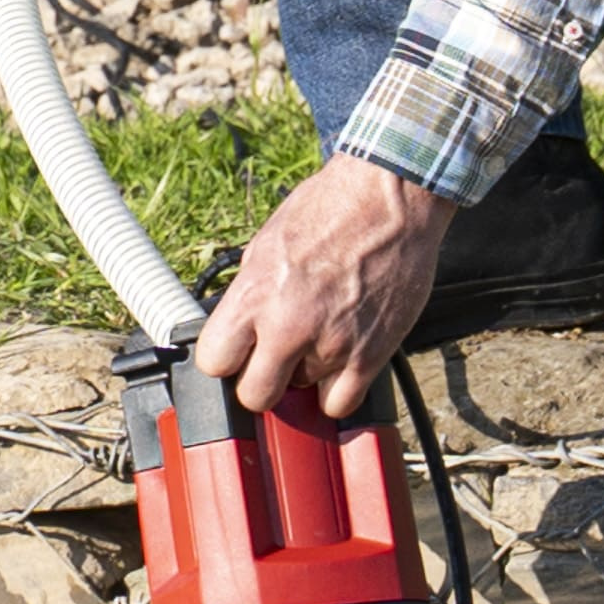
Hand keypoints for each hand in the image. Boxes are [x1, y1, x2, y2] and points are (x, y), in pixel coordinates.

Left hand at [199, 153, 450, 419]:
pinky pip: (341, 403)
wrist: (389, 200)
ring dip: (306, 373)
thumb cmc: (329, 211)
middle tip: (274, 359)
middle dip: (261, 380)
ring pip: (301, 394)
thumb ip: (249, 293)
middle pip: (253, 395)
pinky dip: (339, 390)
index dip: (226, 360)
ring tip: (320, 336)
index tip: (237, 354)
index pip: (214, 362)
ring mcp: (331, 345)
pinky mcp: (371, 355)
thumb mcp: (266, 244)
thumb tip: (236, 328)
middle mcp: (288, 325)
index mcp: (255, 295)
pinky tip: (340, 362)